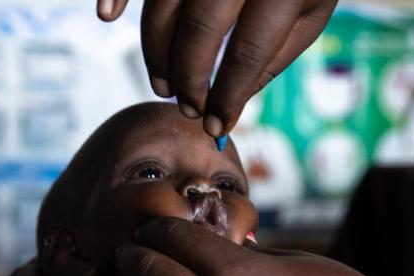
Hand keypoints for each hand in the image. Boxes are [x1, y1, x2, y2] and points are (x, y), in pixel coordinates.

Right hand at [97, 0, 338, 136]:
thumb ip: (272, 57)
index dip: (227, 99)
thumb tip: (228, 106)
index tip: (215, 126)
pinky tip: (107, 15)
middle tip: (188, 109)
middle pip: (199, 32)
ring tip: (165, 86)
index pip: (247, 55)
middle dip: (189, 82)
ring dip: (156, 54)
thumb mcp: (306, 13)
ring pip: (163, 8)